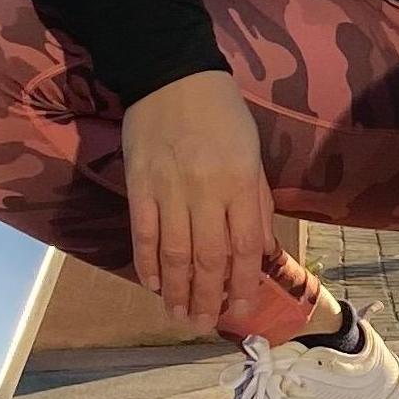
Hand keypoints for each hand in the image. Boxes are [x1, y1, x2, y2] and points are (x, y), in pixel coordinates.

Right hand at [119, 69, 277, 332]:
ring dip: (179, 291)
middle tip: (205, 324)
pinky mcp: (139, 186)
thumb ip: (256, 202)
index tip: (241, 310)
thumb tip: (259, 251)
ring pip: (175, 254)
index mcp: (241, 183)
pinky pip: (143, 235)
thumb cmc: (221, 113)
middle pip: (209, 258)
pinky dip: (148, 265)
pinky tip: (154, 286)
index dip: (242, 285)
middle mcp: (207, 193)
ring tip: (180, 317)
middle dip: (209, 298)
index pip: (244, 248)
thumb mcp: (252, 152)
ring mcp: (170, 191)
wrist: (171, 73)